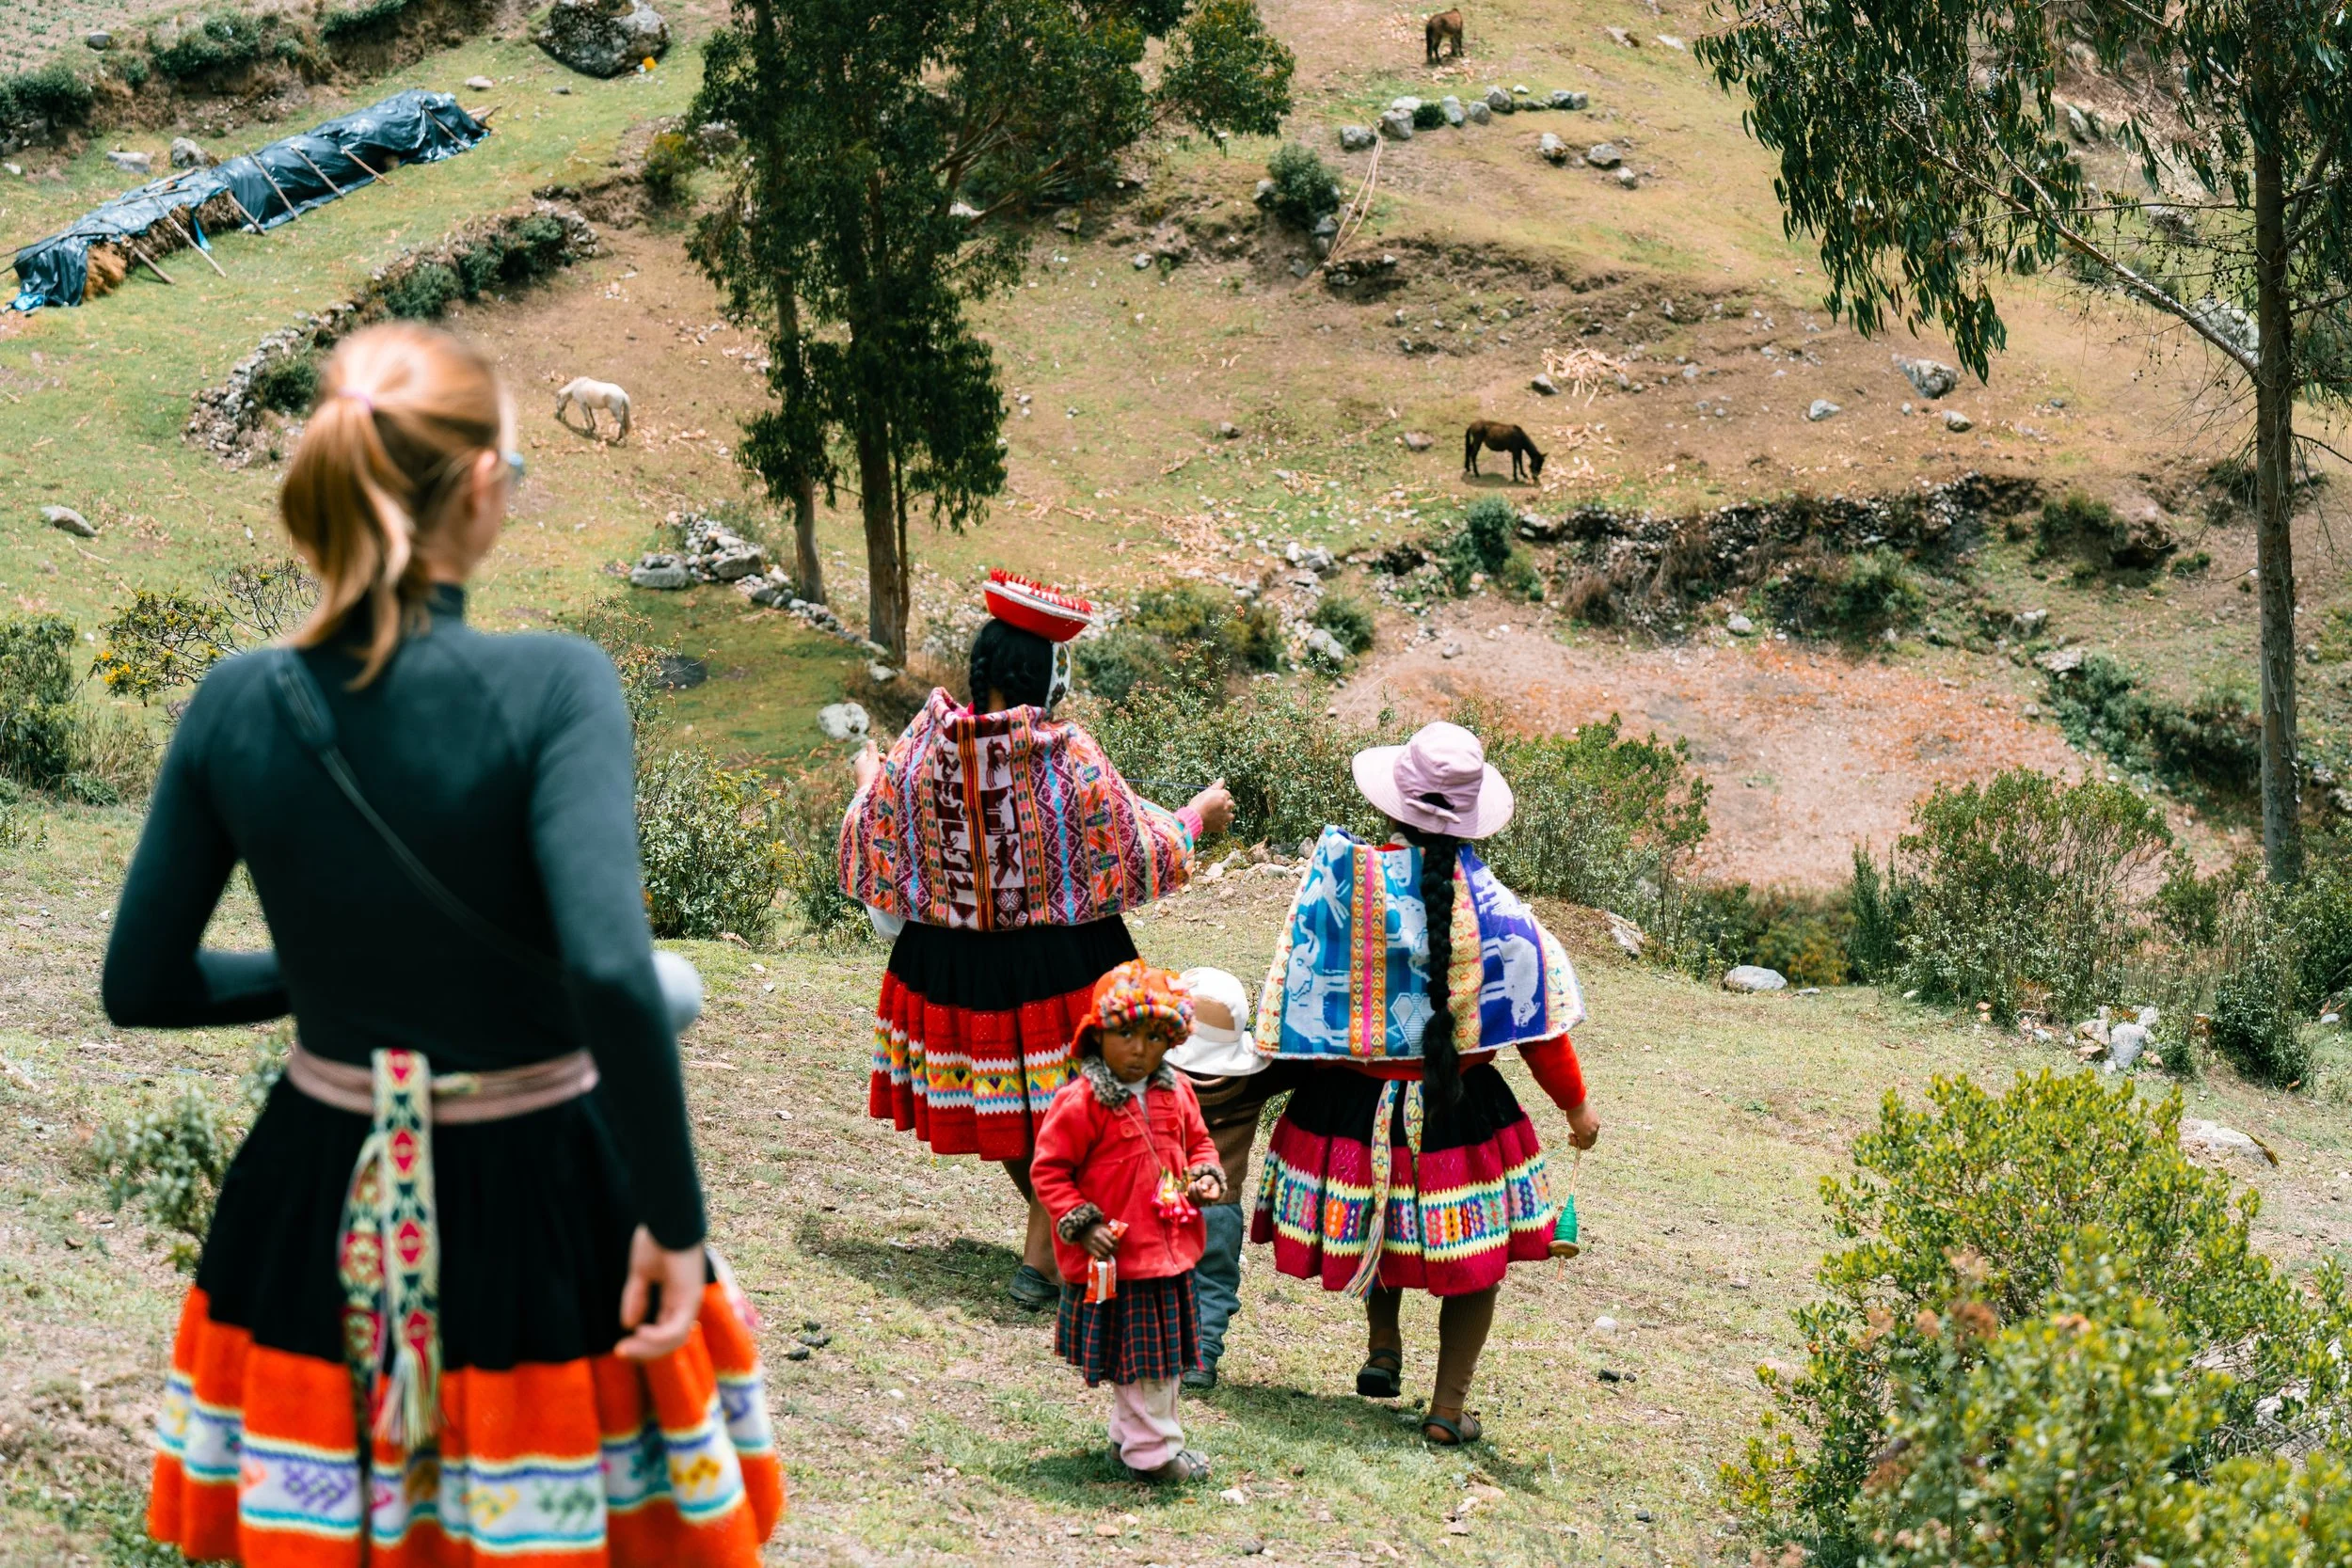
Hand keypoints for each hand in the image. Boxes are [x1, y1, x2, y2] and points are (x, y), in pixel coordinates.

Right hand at [614, 1225, 705, 1360]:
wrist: (667, 1219)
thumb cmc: (656, 1239)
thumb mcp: (641, 1273)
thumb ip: (636, 1298)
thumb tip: (628, 1324)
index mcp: (675, 1297)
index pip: (663, 1331)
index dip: (642, 1343)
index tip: (620, 1346)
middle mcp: (685, 1303)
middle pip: (669, 1341)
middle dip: (644, 1350)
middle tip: (621, 1352)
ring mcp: (689, 1301)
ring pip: (673, 1340)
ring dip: (648, 1348)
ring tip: (626, 1346)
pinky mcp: (689, 1297)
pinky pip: (675, 1329)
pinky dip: (657, 1336)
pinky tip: (640, 1331)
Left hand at [851, 741, 881, 792]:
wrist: (868, 793)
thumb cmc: (872, 774)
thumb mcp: (873, 759)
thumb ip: (872, 750)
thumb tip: (870, 740)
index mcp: (859, 760)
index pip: (869, 753)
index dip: (877, 754)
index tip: (884, 759)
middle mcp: (858, 767)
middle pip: (870, 761)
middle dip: (878, 762)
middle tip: (885, 765)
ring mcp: (859, 776)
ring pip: (871, 769)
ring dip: (878, 769)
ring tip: (882, 774)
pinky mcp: (863, 783)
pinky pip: (870, 776)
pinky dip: (875, 776)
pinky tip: (879, 780)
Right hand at [1080, 1222, 1119, 1260]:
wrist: (1083, 1229)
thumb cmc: (1096, 1228)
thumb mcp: (1104, 1226)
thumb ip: (1110, 1231)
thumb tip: (1118, 1237)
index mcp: (1103, 1230)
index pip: (1114, 1239)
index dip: (1117, 1243)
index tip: (1116, 1244)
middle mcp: (1098, 1237)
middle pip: (1111, 1247)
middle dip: (1114, 1249)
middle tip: (1114, 1250)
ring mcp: (1093, 1243)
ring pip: (1105, 1252)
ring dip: (1109, 1254)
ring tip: (1109, 1253)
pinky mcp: (1090, 1249)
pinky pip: (1098, 1256)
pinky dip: (1103, 1258)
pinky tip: (1105, 1257)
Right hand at [1187, 780, 1234, 836]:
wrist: (1192, 818)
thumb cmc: (1198, 803)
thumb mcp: (1206, 792)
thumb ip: (1216, 786)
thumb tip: (1222, 779)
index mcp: (1223, 796)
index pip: (1227, 794)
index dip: (1221, 795)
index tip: (1215, 798)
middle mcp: (1226, 806)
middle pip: (1231, 804)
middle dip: (1225, 804)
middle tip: (1216, 805)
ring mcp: (1224, 817)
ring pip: (1231, 816)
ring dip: (1226, 815)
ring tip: (1218, 815)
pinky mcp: (1221, 827)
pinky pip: (1224, 826)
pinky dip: (1220, 825)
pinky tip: (1214, 823)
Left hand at [1189, 1170, 1226, 1203]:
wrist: (1207, 1183)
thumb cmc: (1209, 1181)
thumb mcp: (1209, 1180)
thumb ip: (1207, 1183)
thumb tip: (1203, 1189)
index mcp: (1214, 1197)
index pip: (1204, 1197)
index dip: (1199, 1190)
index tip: (1197, 1183)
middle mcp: (1208, 1202)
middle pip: (1198, 1200)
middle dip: (1193, 1191)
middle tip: (1193, 1182)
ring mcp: (1202, 1204)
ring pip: (1193, 1201)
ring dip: (1190, 1192)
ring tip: (1192, 1184)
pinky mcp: (1196, 1202)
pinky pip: (1190, 1200)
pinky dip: (1188, 1193)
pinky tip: (1190, 1186)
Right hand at [1566, 1102, 1600, 1150]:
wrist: (1576, 1103)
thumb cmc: (1575, 1104)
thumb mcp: (1580, 1112)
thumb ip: (1581, 1119)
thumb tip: (1575, 1122)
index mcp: (1595, 1120)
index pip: (1592, 1131)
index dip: (1584, 1134)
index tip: (1575, 1132)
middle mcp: (1596, 1127)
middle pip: (1591, 1139)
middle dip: (1581, 1140)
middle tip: (1571, 1136)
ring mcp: (1592, 1132)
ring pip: (1588, 1144)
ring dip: (1578, 1143)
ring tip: (1570, 1136)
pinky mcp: (1586, 1136)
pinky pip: (1584, 1146)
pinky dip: (1576, 1145)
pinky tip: (1570, 1140)